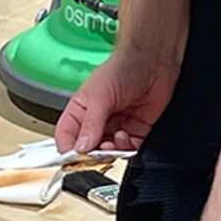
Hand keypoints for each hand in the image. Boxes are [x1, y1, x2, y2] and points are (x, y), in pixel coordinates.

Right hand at [55, 46, 179, 153]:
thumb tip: (81, 147)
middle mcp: (97, 121)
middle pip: (88, 150)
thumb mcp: (100, 96)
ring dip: (110, 152)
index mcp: (80, 111)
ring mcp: (116, 126)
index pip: (66, 138)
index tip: (74, 159)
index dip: (68, 151)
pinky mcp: (136, 131)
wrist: (153, 61)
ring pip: (108, 153)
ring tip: (113, 141)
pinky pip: (128, 150)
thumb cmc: (123, 67)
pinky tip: (126, 136)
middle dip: (92, 155)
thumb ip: (90, 123)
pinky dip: (126, 149)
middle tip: (97, 153)